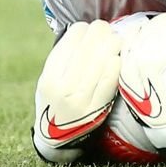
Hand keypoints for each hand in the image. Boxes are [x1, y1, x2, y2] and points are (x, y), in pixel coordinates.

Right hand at [32, 20, 121, 163]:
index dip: (81, 30)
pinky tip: (117, 57)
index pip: (69, 43)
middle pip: (86, 49)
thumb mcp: (48, 80)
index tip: (87, 28)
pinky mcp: (96, 110)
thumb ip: (62, 58)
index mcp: (49, 79)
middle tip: (105, 28)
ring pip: (100, 62)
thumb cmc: (55, 100)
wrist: (57, 138)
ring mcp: (80, 101)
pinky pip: (109, 82)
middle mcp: (62, 89)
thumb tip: (85, 29)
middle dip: (98, 33)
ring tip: (115, 39)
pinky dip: (114, 66)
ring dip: (110, 45)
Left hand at [117, 13, 165, 165]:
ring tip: (162, 24)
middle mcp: (136, 62)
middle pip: (152, 30)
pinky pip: (124, 46)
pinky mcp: (123, 72)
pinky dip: (133, 35)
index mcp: (155, 62)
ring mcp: (127, 67)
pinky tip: (142, 32)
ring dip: (151, 26)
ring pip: (136, 34)